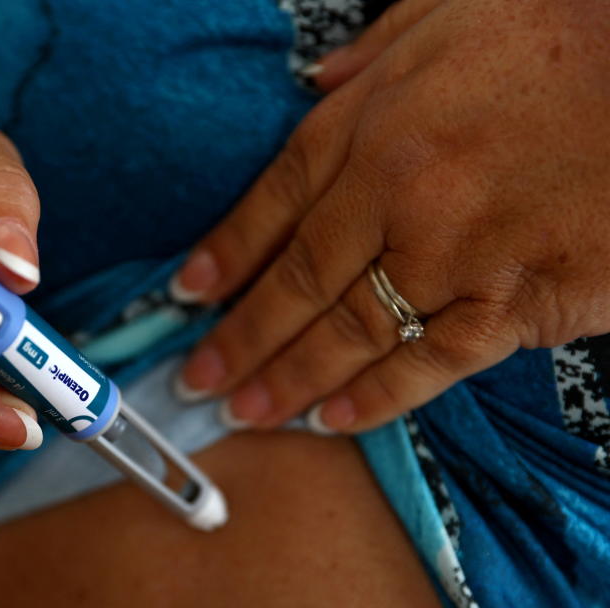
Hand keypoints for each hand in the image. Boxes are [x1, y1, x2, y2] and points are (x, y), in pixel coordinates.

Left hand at [171, 0, 609, 433]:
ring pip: (350, 331)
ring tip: (246, 415)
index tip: (186, 298)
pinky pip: (432, 361)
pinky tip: (332, 419)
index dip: (226, 254)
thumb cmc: (567, 29)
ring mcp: (456, 250)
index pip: (275, 200)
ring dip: (289, 379)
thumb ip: (374, 56)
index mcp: (375, 121)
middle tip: (197, 380)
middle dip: (240, 338)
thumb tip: (322, 84)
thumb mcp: (451, 8)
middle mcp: (400, 191)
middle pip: (298, 280)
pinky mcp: (518, 298)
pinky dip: (378, 397)